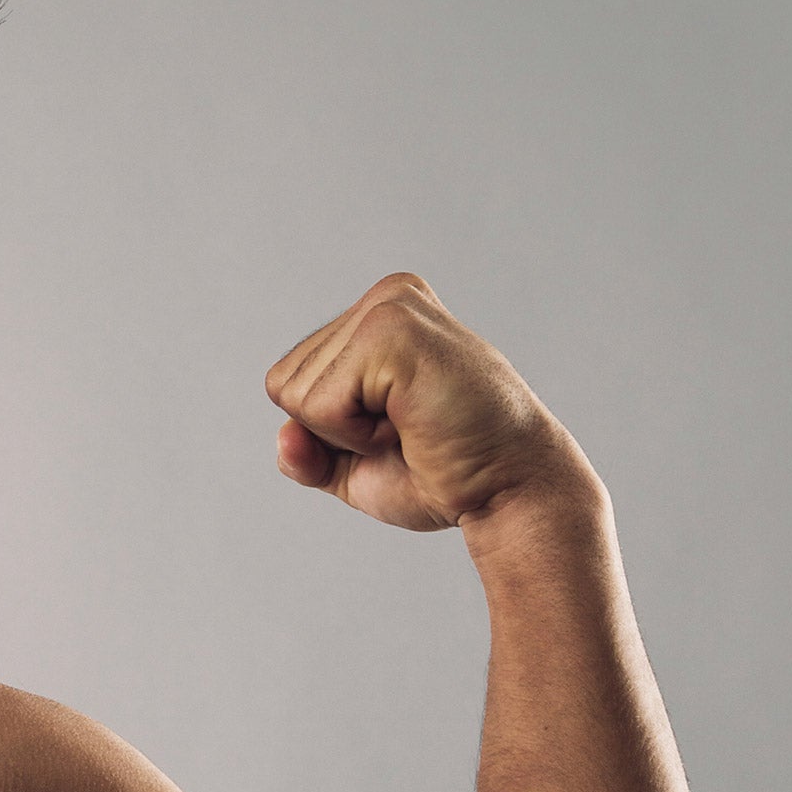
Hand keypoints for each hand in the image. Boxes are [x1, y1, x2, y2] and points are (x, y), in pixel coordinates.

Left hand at [264, 272, 595, 530]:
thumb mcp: (353, 467)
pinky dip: (355, 436)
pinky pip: (319, 405)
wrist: (509, 492)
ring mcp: (389, 307)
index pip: (289, 381)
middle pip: (284, 384)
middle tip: (408, 431)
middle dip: (334, 432)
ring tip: (414, 425)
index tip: (395, 431)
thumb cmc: (445, 474)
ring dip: (348, 434)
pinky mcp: (392, 331)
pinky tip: (412, 423)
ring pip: (295, 394)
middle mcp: (384, 299)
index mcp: (376, 316)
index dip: (329, 431)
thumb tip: (283, 439)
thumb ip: (307, 451)